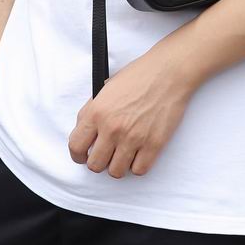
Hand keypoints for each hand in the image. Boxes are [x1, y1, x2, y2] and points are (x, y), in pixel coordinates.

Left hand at [68, 35, 199, 177]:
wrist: (168, 72)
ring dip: (118, 165)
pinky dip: (138, 165)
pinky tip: (139, 154)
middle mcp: (112, 128)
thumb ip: (91, 110)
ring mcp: (133, 138)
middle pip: (95, 165)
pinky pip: (139, 170)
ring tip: (123, 154)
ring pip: (116, 172)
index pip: (76, 147)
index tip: (83, 156)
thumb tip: (84, 132)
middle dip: (98, 161)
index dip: (78, 155)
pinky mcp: (154, 144)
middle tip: (106, 154)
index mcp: (97, 112)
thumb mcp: (105, 88)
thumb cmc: (139, 76)